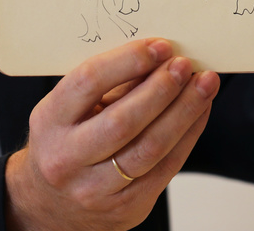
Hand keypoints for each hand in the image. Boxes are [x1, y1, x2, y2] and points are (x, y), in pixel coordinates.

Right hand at [4, 38, 219, 230]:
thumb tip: (157, 56)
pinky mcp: (126, 208)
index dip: (128, 61)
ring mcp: (96, 189)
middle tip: (184, 65)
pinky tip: (199, 112)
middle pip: (123, 120)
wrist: (52, 203)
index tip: (160, 46)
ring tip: (203, 85)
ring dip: (184, 111)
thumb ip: (108, 85)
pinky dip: (188, 135)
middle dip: (161, 88)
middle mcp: (66, 158)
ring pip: (150, 148)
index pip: (89, 82)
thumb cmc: (63, 142)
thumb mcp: (69, 108)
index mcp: (49, 121)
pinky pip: (166, 169)